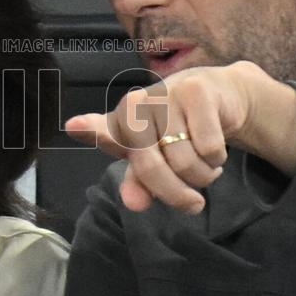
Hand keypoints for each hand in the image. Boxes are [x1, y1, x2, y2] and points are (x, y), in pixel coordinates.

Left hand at [66, 61, 295, 212]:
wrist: (221, 97)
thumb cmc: (180, 130)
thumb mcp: (156, 158)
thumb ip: (140, 182)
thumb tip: (134, 204)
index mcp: (121, 123)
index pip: (104, 130)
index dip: (91, 129)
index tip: (74, 126)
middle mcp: (138, 106)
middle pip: (151, 168)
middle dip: (176, 194)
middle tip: (193, 204)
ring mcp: (166, 95)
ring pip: (186, 163)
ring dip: (203, 176)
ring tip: (204, 165)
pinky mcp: (196, 91)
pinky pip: (209, 149)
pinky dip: (217, 159)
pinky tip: (215, 148)